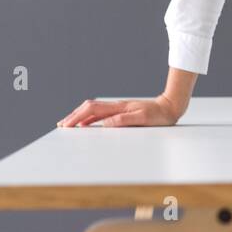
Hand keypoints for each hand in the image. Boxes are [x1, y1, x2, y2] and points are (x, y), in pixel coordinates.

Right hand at [57, 94, 182, 127]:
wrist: (171, 106)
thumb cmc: (159, 115)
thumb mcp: (143, 119)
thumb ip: (124, 120)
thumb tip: (105, 124)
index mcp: (119, 108)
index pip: (92, 111)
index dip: (77, 117)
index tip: (66, 125)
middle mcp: (116, 106)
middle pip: (89, 108)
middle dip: (73, 116)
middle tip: (61, 125)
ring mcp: (119, 108)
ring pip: (93, 110)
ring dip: (79, 116)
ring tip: (68, 124)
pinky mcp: (122, 111)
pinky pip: (101, 114)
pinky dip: (90, 118)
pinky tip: (86, 124)